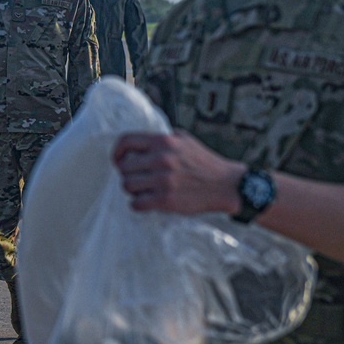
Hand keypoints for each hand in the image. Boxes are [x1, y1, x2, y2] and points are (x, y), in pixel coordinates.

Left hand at [112, 130, 244, 214]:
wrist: (226, 185)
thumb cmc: (204, 162)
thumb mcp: (184, 140)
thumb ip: (161, 139)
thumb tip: (138, 144)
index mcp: (163, 141)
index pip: (126, 141)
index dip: (117, 152)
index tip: (118, 161)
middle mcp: (161, 159)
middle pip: (124, 167)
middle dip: (127, 174)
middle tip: (137, 178)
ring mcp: (163, 180)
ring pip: (127, 185)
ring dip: (132, 190)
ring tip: (143, 190)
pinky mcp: (166, 200)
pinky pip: (136, 204)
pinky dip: (138, 204)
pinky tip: (146, 202)